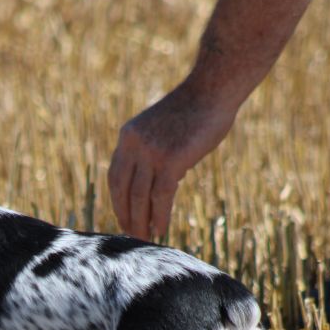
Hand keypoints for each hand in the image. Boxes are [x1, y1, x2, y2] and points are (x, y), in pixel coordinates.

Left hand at [108, 84, 237, 239]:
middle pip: (123, 190)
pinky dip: (160, 216)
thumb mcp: (164, 130)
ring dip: (142, 222)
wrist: (213, 90)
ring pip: (139, 197)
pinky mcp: (170, 160)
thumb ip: (155, 154)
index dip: (118, 201)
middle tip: (133, 236)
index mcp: (128, 136)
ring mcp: (151, 152)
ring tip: (146, 239)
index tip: (123, 218)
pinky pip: (161, 197)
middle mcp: (134, 144)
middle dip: (127, 216)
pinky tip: (162, 229)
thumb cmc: (195, 110)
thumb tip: (161, 186)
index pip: (116, 176)